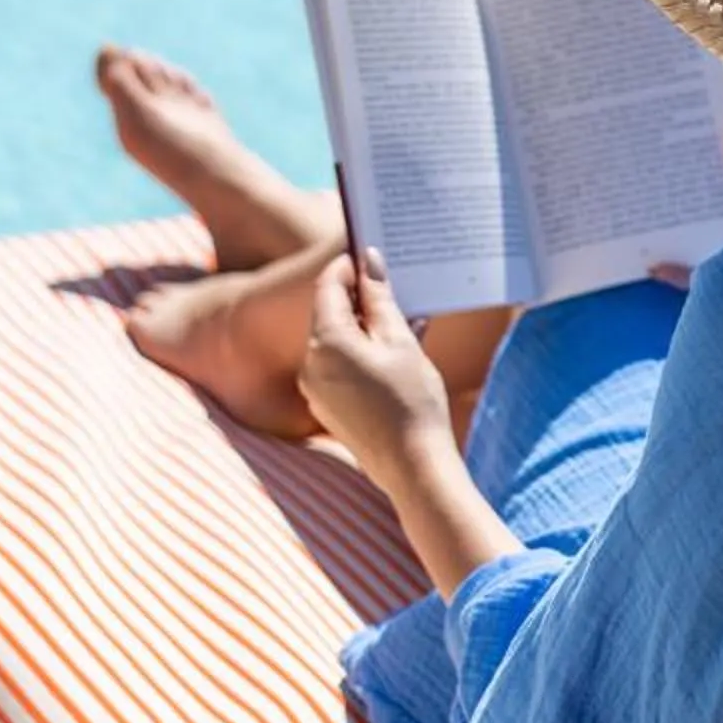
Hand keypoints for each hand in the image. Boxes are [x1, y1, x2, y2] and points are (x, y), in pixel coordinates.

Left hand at [300, 250, 452, 491]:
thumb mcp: (399, 340)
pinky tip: (391, 355)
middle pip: (329, 313)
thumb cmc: (411, 400)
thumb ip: (379, 298)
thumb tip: (369, 262)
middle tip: (392, 288)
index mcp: (326, 341)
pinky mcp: (325, 407)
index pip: (328, 286)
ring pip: (334, 341)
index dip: (348, 266)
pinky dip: (358, 353)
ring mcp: (314, 389)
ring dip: (362, 327)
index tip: (371, 256)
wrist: (412, 466)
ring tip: (400, 323)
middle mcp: (310, 363)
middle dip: (358, 298)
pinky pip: (337, 366)